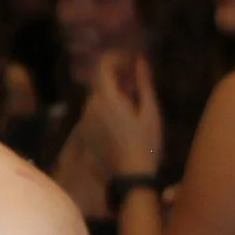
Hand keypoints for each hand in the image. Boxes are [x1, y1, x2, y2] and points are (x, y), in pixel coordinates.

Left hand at [80, 52, 163, 178]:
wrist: (129, 176)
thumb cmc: (145, 143)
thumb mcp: (150, 112)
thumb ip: (143, 83)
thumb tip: (140, 61)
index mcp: (107, 98)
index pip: (103, 65)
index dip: (116, 58)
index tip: (130, 60)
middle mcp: (91, 106)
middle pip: (100, 82)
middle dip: (117, 77)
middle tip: (136, 84)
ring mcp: (85, 120)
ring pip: (96, 98)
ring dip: (111, 94)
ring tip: (132, 105)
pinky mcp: (84, 132)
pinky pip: (93, 113)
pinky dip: (105, 109)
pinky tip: (121, 122)